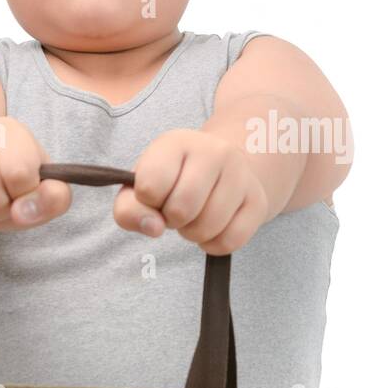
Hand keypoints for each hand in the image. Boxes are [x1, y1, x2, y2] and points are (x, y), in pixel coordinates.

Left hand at [114, 129, 267, 253]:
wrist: (222, 168)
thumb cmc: (173, 180)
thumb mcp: (141, 187)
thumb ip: (129, 210)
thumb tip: (154, 228)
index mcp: (177, 142)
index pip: (149, 187)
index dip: (147, 202)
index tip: (155, 195)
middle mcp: (214, 151)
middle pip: (181, 209)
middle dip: (173, 220)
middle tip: (177, 209)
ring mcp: (241, 174)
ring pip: (207, 228)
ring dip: (194, 233)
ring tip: (195, 217)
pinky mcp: (258, 200)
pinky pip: (230, 241)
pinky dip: (214, 244)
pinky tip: (213, 228)